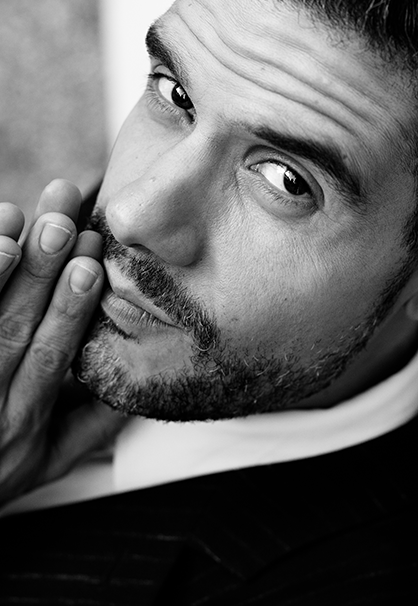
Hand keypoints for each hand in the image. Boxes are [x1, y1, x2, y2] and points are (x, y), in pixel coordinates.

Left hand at [0, 179, 123, 505]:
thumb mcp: (51, 459)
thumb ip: (94, 424)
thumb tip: (140, 380)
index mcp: (27, 419)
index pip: (53, 356)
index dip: (72, 309)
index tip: (91, 263)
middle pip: (16, 329)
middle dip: (42, 273)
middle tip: (62, 223)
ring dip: (0, 270)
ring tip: (20, 222)